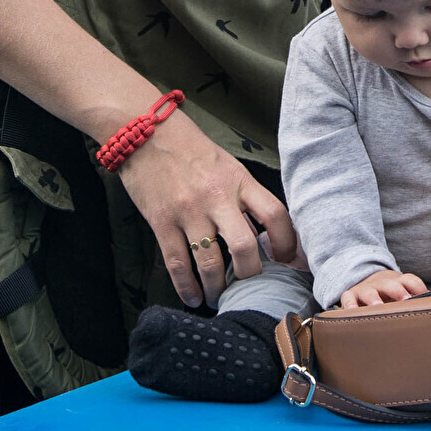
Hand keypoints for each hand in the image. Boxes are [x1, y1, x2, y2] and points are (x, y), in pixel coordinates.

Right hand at [117, 111, 296, 309]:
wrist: (144, 132)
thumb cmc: (189, 148)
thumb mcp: (226, 165)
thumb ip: (243, 197)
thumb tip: (260, 235)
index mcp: (238, 180)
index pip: (275, 214)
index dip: (286, 242)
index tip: (285, 260)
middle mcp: (217, 197)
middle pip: (245, 248)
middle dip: (249, 276)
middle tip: (248, 286)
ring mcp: (188, 212)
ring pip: (210, 263)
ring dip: (216, 289)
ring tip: (218, 298)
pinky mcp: (162, 222)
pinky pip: (177, 263)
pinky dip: (186, 287)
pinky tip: (192, 297)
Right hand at [339, 268, 426, 309]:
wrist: (366, 279)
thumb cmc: (390, 293)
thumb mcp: (402, 292)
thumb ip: (415, 299)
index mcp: (398, 282)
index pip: (411, 280)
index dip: (418, 287)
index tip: (425, 296)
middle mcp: (383, 283)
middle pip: (391, 284)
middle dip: (398, 291)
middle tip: (405, 300)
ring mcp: (366, 288)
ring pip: (370, 292)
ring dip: (374, 298)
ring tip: (378, 306)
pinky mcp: (352, 295)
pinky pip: (348, 298)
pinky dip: (349, 304)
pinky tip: (352, 312)